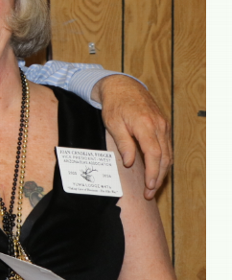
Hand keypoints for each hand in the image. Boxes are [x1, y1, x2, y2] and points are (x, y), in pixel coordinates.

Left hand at [94, 75, 171, 198]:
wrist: (122, 86)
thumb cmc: (114, 104)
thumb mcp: (113, 123)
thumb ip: (123, 143)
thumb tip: (129, 163)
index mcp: (145, 125)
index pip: (154, 155)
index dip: (152, 173)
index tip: (149, 187)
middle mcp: (158, 126)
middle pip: (164, 157)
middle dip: (158, 178)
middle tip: (149, 193)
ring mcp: (163, 125)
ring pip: (168, 154)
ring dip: (162, 171)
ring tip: (152, 186)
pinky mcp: (163, 125)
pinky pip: (166, 146)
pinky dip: (163, 160)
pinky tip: (156, 170)